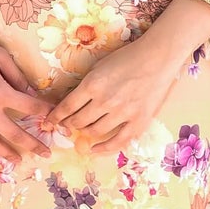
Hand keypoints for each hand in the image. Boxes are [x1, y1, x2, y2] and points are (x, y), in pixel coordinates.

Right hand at [0, 36, 51, 162]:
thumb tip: (30, 93)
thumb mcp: (0, 56)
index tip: (54, 117)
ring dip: (6, 154)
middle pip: (14, 133)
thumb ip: (16, 76)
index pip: (30, 106)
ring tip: (18, 161)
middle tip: (45, 154)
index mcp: (0, 92)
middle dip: (33, 145)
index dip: (45, 112)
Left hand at [45, 0, 209, 152]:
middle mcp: (104, 101)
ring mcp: (122, 113)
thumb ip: (86, 84)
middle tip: (67, 124)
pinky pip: (118, 142)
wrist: (158, 58)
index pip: (67, 107)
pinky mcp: (138, 122)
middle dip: (69, 124)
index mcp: (92, 85)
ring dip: (84, 133)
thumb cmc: (128, 57)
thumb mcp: (100, 65)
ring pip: (94, 132)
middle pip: (78, 121)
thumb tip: (71, 101)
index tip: (51, 120)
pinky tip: (94, 150)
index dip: (56, 116)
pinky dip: (103, 149)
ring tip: (82, 131)